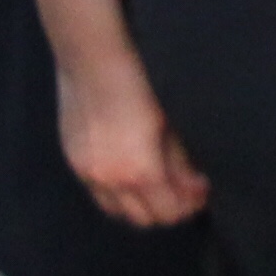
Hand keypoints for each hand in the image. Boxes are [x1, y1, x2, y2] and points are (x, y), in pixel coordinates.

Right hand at [55, 52, 206, 227]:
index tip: (202, 191)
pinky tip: (131, 173)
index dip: (190, 204)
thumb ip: (180, 160)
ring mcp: (86, 172)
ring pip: (117, 211)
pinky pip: (98, 193)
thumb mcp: (168, 122)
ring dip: (140, 205)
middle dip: (167, 209)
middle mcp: (110, 181)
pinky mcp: (73, 160)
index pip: (168, 211)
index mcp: (140, 172)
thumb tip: (194, 184)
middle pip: (143, 219)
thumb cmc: (140, 82)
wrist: (92, 57)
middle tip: (184, 192)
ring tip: (158, 185)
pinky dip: (117, 193)